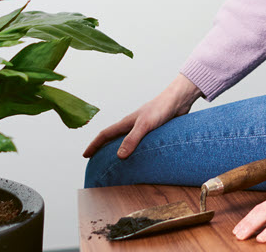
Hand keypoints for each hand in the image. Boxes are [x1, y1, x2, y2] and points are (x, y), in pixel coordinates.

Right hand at [82, 74, 200, 158]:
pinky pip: (140, 144)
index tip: (85, 155)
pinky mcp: (154, 132)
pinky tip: (141, 159)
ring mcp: (143, 128)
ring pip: (126, 141)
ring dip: (119, 151)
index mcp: (126, 123)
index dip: (94, 145)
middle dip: (103, 150)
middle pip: (113, 139)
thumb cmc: (161, 108)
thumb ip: (132, 139)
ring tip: (116, 164)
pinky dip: (135, 152)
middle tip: (96, 162)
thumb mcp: (145, 125)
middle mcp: (132, 125)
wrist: (179, 100)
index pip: (105, 135)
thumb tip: (119, 156)